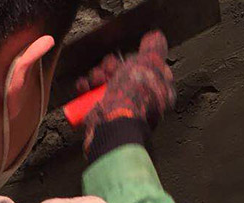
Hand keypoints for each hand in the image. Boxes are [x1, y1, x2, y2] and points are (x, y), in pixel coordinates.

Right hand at [80, 31, 175, 147]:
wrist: (112, 123)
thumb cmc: (134, 96)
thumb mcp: (149, 62)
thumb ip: (154, 48)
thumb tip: (156, 38)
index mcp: (159, 91)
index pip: (146, 68)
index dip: (134, 60)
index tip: (128, 58)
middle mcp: (141, 101)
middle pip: (123, 73)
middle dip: (111, 67)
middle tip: (109, 69)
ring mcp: (120, 109)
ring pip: (105, 83)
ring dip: (96, 76)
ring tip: (96, 80)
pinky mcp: (102, 115)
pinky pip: (91, 97)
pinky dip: (85, 89)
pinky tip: (84, 87)